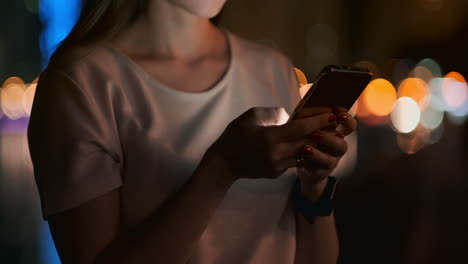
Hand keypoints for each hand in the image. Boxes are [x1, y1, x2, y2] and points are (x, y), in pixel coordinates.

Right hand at [205, 107, 337, 182]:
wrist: (223, 164)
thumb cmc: (234, 137)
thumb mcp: (249, 117)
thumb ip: (271, 113)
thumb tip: (287, 115)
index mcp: (271, 137)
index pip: (301, 128)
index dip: (319, 121)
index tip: (333, 114)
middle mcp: (277, 153)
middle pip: (308, 141)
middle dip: (323, 132)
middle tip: (336, 124)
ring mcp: (278, 165)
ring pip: (303, 153)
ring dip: (314, 144)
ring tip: (324, 134)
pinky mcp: (277, 173)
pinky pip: (293, 161)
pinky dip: (299, 152)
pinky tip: (304, 145)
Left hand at [296, 107, 356, 197]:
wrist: (300, 161)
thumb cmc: (304, 137)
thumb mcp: (305, 125)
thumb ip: (309, 116)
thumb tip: (308, 104)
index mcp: (336, 132)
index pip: (349, 125)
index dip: (347, 120)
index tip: (338, 113)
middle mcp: (337, 147)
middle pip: (342, 144)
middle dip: (329, 139)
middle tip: (315, 133)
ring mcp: (331, 161)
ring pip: (331, 159)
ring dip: (318, 153)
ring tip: (305, 148)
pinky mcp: (321, 172)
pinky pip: (318, 169)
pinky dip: (310, 163)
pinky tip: (302, 157)